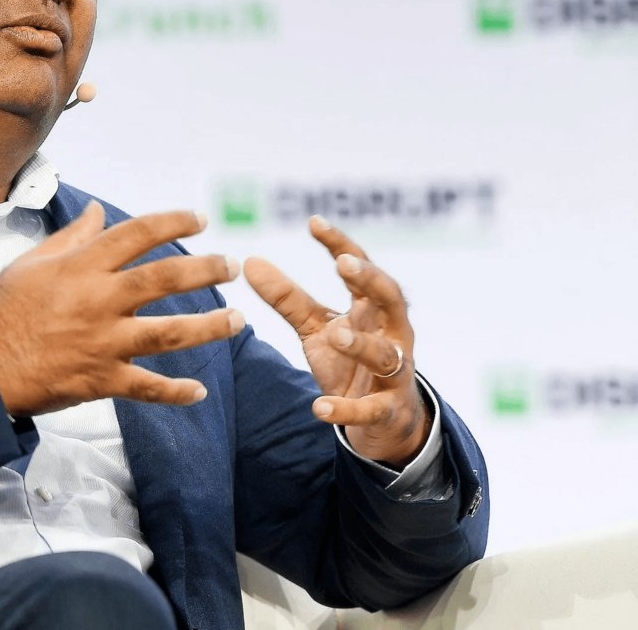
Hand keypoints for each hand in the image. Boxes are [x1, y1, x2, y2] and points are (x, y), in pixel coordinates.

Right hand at [0, 201, 242, 414]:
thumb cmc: (2, 308)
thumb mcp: (32, 262)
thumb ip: (73, 237)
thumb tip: (99, 211)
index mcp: (82, 266)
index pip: (138, 234)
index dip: (174, 222)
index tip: (201, 218)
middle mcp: (99, 300)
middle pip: (165, 279)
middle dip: (206, 270)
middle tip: (232, 265)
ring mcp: (104, 342)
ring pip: (169, 332)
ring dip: (209, 327)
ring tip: (238, 322)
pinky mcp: (102, 379)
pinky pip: (147, 387)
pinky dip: (175, 391)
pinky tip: (198, 391)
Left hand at [243, 216, 429, 467]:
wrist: (383, 422)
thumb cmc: (350, 362)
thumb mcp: (316, 328)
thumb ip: (287, 298)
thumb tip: (249, 261)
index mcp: (372, 310)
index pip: (362, 268)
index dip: (340, 244)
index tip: (313, 222)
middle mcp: (391, 335)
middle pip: (392, 299)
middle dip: (372, 279)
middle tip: (344, 263)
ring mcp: (394, 373)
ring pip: (387, 355)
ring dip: (362, 344)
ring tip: (335, 336)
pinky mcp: (387, 410)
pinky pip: (372, 409)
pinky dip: (347, 409)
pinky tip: (319, 407)